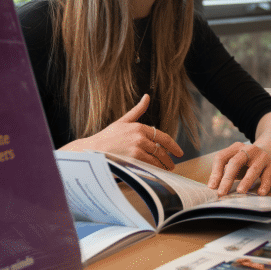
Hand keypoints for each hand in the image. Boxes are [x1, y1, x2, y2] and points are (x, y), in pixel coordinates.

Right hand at [59, 94, 182, 168]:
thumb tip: (147, 96)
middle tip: (173, 165)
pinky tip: (158, 173)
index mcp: (139, 127)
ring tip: (166, 170)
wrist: (91, 150)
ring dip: (164, 165)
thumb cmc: (106, 137)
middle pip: (161, 149)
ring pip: (157, 158)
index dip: (173, 146)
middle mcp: (140, 136)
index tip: (179, 152)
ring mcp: (137, 147)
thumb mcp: (123, 121)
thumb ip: (137, 110)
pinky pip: (150, 165)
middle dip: (169, 158)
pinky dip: (156, 169)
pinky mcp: (133, 158)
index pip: (162, 137)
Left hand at [208, 141, 270, 195]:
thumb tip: (214, 188)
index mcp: (235, 148)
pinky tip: (260, 193)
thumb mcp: (237, 163)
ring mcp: (261, 156)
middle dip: (227, 178)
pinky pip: (267, 176)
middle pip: (235, 162)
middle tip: (221, 192)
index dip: (215, 172)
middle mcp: (248, 150)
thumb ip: (226, 172)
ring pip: (253, 169)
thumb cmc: (249, 162)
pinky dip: (264, 185)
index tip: (212, 187)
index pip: (221, 157)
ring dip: (246, 181)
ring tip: (240, 191)